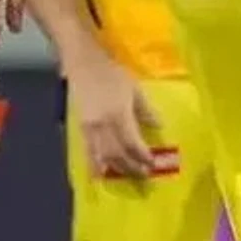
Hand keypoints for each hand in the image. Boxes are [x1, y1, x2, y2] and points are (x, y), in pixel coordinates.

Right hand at [70, 53, 176, 179]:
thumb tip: (159, 126)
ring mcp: (90, 128)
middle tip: (145, 175)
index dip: (143, 156)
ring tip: (129, 175)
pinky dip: (95, 165)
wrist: (84, 64)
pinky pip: (88, 151)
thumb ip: (145, 109)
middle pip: (118, 154)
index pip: (132, 143)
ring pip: (104, 156)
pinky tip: (101, 174)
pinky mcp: (81, 128)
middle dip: (132, 166)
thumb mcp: (134, 88)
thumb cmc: (112, 73)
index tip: (153, 164)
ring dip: (117, 168)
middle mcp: (103, 126)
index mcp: (119, 115)